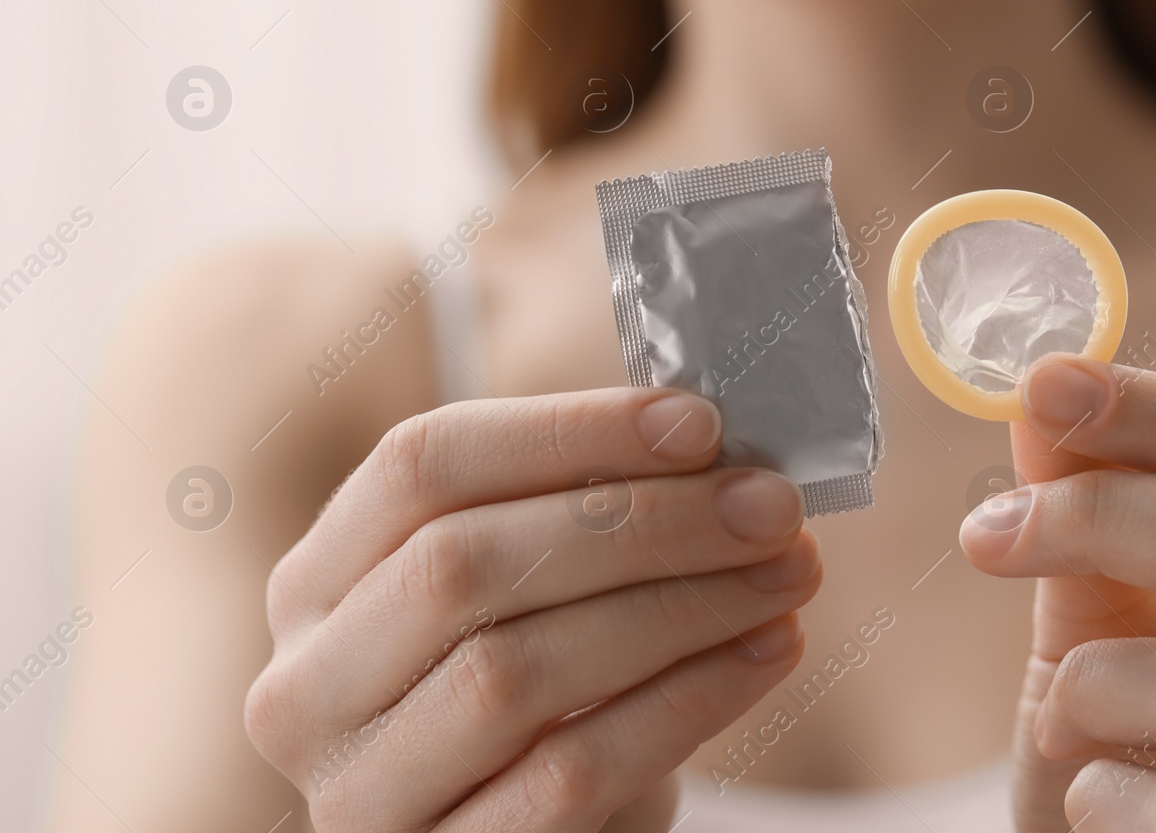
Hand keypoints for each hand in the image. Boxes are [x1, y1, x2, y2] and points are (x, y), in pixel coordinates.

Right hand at [245, 388, 820, 830]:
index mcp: (319, 579)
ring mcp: (360, 792)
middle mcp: (308, 685)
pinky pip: (570, 774)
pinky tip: (766, 651)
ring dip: (678, 607)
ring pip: (515, 669)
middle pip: (464, 561)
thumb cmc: (542, 698)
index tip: (699, 424)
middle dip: (640, 521)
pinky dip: (686, 702)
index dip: (567, 431)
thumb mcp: (532, 597)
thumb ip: (582, 515)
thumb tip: (717, 449)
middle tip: (769, 505)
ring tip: (788, 572)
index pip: (422, 463)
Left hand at [960, 356, 1155, 830]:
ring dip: (1093, 685)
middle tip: (989, 530)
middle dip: (1109, 515)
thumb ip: (1088, 518)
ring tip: (1059, 720)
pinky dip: (1101, 791)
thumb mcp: (1100, 628)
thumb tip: (1048, 392)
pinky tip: (1093, 802)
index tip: (1046, 386)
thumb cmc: (1120, 761)